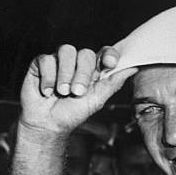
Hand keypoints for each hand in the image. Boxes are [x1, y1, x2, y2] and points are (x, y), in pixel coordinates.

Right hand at [20, 45, 136, 133]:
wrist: (48, 123)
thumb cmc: (72, 113)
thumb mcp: (97, 100)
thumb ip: (113, 82)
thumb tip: (133, 67)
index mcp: (92, 70)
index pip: (104, 53)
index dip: (108, 54)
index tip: (110, 63)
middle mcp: (77, 62)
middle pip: (85, 53)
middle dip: (82, 74)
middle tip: (77, 92)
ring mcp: (59, 61)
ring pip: (66, 51)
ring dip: (65, 74)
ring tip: (62, 92)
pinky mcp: (41, 63)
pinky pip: (46, 59)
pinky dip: (48, 78)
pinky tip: (48, 91)